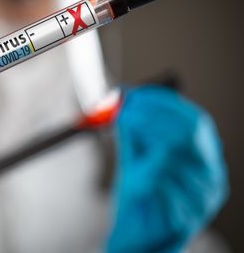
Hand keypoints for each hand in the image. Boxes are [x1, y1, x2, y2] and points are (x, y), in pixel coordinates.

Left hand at [107, 86, 228, 252]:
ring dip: (142, 148)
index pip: (193, 120)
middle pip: (187, 133)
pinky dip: (142, 176)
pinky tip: (138, 183)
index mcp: (203, 157)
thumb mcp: (136, 156)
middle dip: (149, 118)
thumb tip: (123, 96)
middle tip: (122, 114)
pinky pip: (160, 185)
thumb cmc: (139, 197)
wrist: (138, 238)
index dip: (162, 103)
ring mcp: (202, 198)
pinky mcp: (187, 218)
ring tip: (129, 155)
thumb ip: (133, 129)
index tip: (133, 95)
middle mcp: (210, 175)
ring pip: (171, 157)